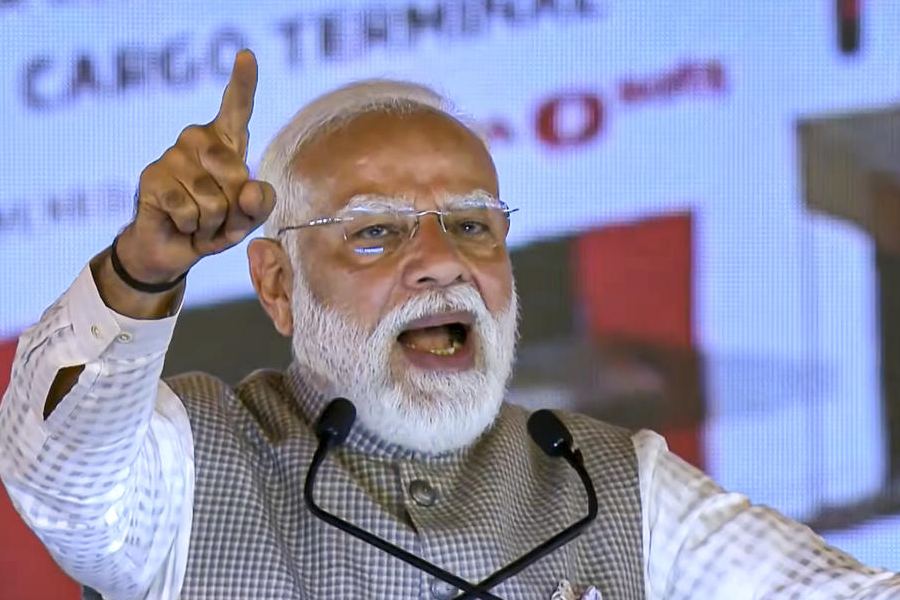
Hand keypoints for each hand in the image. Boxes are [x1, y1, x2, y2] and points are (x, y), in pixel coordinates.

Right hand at [116, 49, 274, 283]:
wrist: (175, 250)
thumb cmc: (215, 226)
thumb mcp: (248, 218)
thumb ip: (261, 204)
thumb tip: (250, 189)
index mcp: (225, 142)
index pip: (236, 108)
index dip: (243, 82)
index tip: (246, 55)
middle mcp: (196, 140)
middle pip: (235, 173)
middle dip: (235, 207)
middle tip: (219, 216)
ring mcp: (171, 156)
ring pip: (213, 199)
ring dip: (213, 223)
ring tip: (199, 221)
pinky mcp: (152, 178)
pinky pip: (189, 210)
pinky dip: (192, 227)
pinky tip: (181, 224)